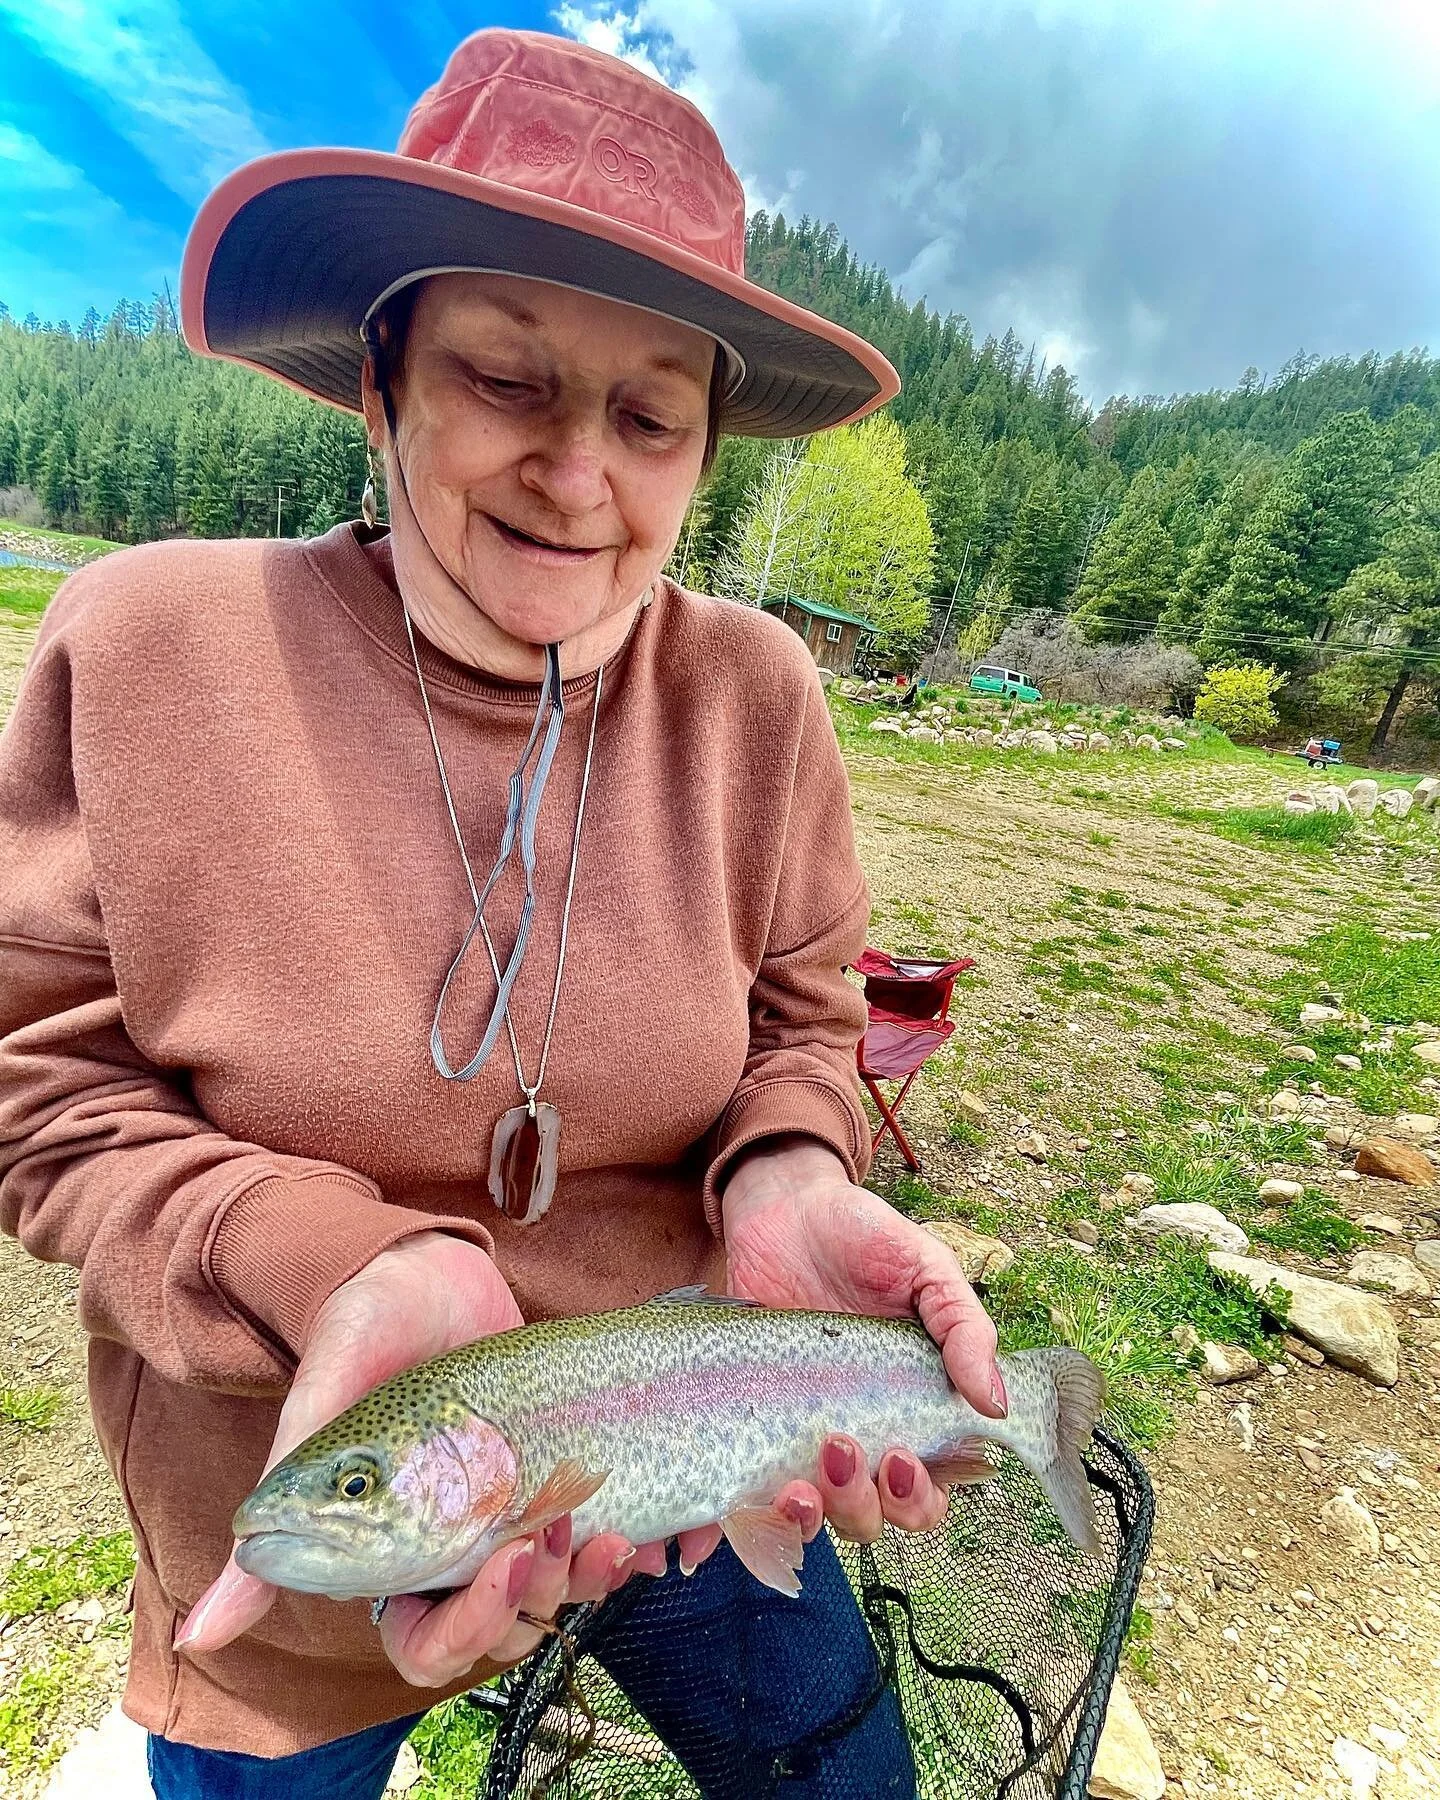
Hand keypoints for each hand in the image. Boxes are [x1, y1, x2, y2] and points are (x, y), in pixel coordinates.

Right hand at [175, 1231, 719, 1683]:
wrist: (424, 1266)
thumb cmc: (361, 1329)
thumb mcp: (325, 1405)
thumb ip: (285, 1507)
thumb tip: (203, 1629)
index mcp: (388, 1548)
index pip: (428, 1643)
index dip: (467, 1631)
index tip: (502, 1566)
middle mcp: (452, 1542)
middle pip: (504, 1625)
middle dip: (539, 1596)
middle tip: (556, 1536)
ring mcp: (510, 1510)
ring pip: (559, 1588)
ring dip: (590, 1576)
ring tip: (610, 1529)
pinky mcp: (556, 1474)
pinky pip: (600, 1536)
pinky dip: (631, 1543)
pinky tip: (654, 1528)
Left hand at [722, 1136, 1003, 1544]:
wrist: (784, 1204)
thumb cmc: (865, 1236)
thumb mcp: (927, 1268)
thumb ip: (964, 1328)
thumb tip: (998, 1404)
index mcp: (910, 1410)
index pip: (929, 1489)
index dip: (922, 1497)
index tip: (903, 1456)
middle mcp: (860, 1435)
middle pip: (873, 1517)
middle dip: (865, 1505)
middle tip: (843, 1446)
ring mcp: (799, 1433)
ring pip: (812, 1515)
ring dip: (810, 1515)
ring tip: (798, 1478)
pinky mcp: (747, 1424)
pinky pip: (742, 1491)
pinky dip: (732, 1520)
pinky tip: (727, 1514)